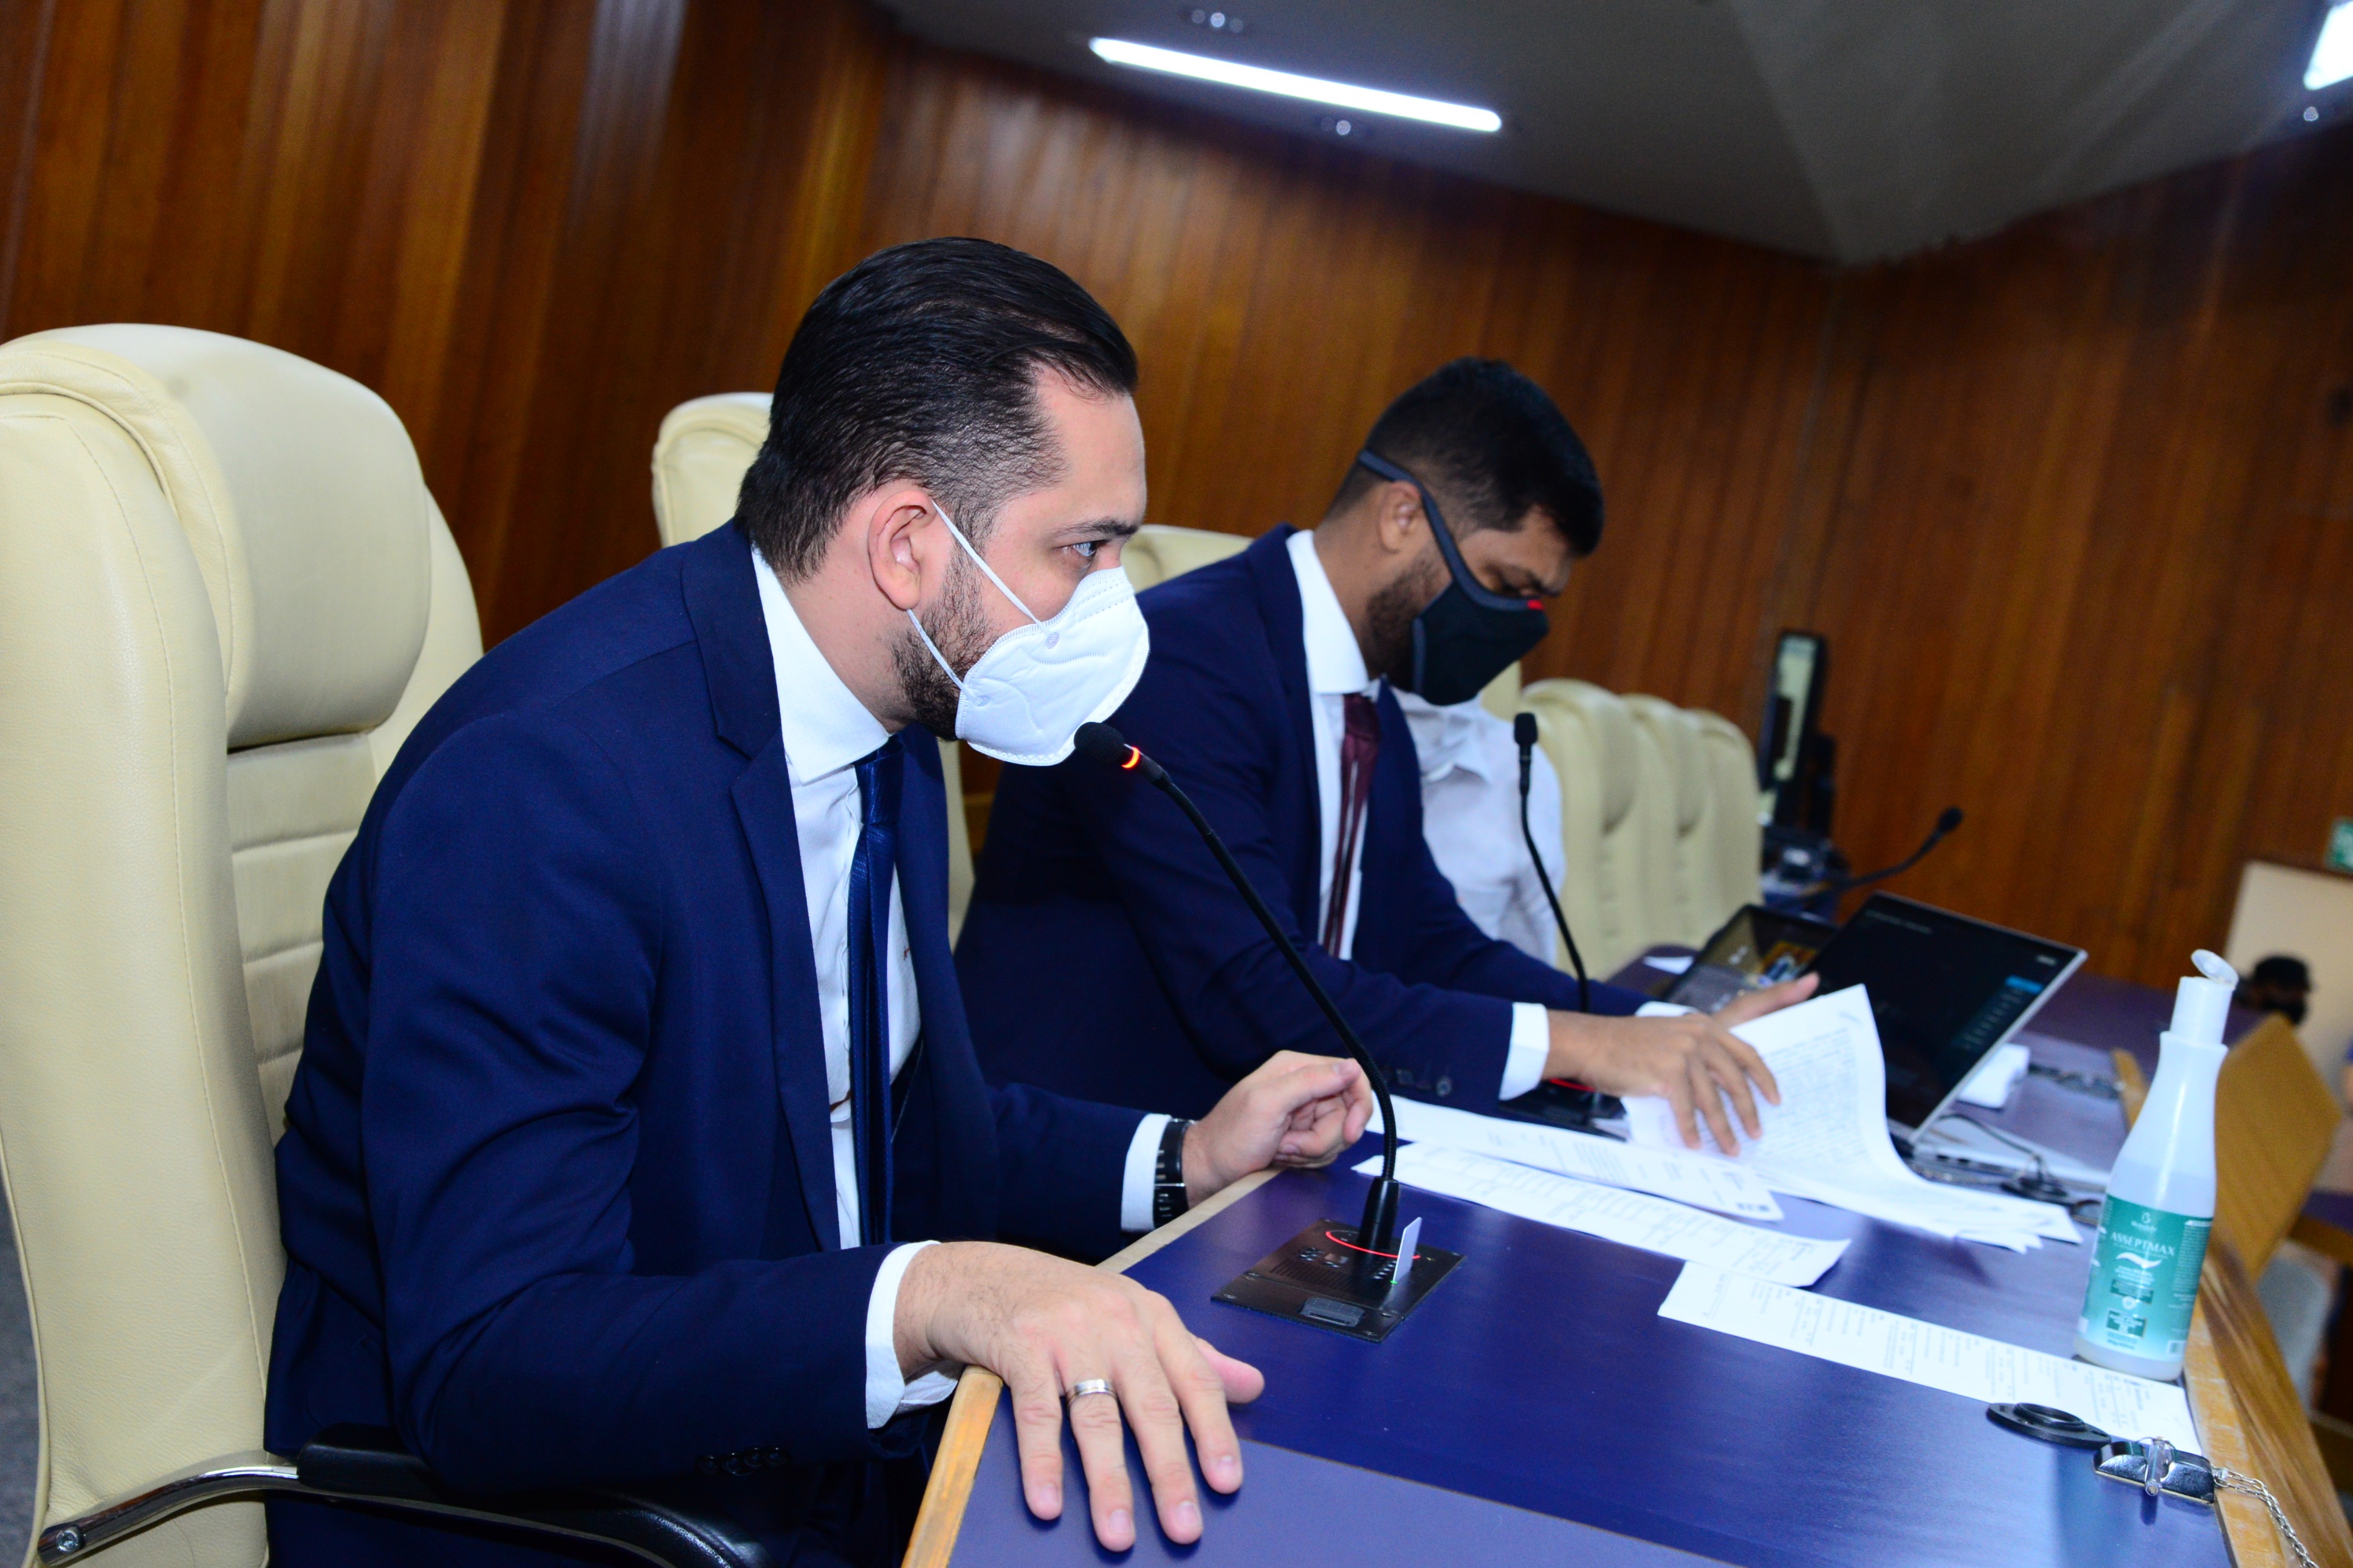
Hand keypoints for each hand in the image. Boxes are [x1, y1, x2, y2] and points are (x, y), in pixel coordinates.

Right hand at [895, 1241, 1262, 1549]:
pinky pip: (1037, 1414)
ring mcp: (1068, 1334)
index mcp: (1152, 1316)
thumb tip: (1253, 1386)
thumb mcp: (1134, 1317)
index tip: (1227, 1483)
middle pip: (1152, 1407)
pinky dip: (1043, 1462)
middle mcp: (1117, 1322)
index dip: (1214, 1434)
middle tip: (1183, 1527)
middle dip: (1170, 1473)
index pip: (1195, 1380)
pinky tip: (1049, 1503)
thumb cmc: (1066, 1304)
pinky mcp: (1020, 1347)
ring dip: (1110, 1482)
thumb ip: (1192, 1354)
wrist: (980, 1274)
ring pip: (1097, 1417)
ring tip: (1118, 1534)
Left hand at [1184, 1052, 1373, 1204]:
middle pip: (1347, 1112)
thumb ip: (1309, 1081)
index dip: (1359, 1106)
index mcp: (1296, 1068)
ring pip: (1338, 1135)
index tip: (1349, 1133)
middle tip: (1290, 1143)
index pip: (1351, 1075)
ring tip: (1280, 1149)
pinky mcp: (1304, 1135)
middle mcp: (1304, 1087)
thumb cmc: (1230, 1137)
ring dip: (1311, 1150)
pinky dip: (1307, 1159)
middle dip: (1323, 1137)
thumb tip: (1351, 1067)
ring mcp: (1305, 1113)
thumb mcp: (1267, 1104)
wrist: (1210, 1170)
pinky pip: (1326, 1150)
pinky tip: (1283, 1156)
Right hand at [1543, 974, 1817, 1152]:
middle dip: (1752, 1107)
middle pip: (1740, 1073)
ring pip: (1716, 1098)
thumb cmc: (1626, 1047)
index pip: (1752, 1008)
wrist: (1589, 1043)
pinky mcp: (1668, 1073)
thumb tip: (1721, 1089)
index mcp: (1704, 1023)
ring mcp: (1685, 1052)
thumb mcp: (1668, 1039)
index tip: (1812, 984)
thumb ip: (1698, 1055)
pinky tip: (1694, 1145)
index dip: (1783, 998)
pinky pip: (1688, 1109)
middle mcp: (1700, 1032)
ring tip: (1732, 1148)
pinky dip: (1691, 1130)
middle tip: (1759, 1129)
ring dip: (1725, 1128)